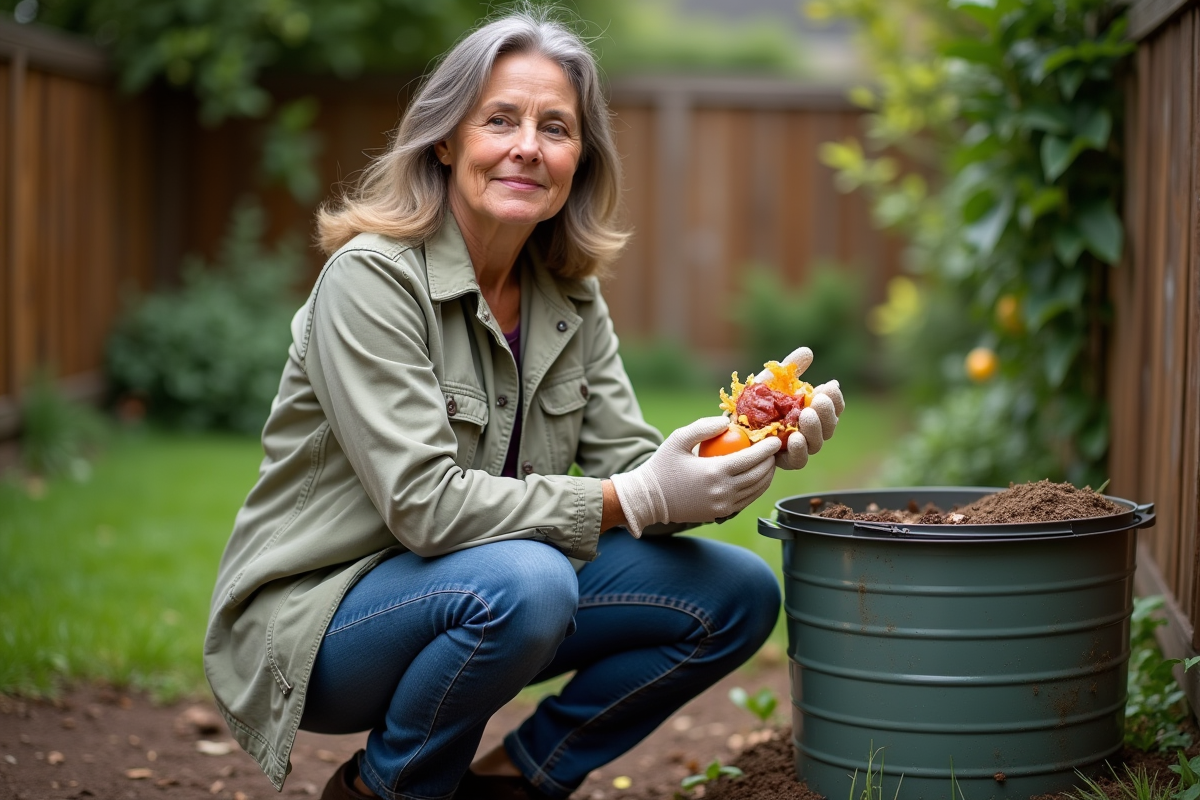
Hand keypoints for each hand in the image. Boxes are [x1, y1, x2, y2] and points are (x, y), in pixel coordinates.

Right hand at [609, 416, 779, 536]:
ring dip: (767, 476)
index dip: (767, 449)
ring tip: (768, 463)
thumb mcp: (678, 439)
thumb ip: (703, 427)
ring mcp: (723, 505)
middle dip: (771, 462)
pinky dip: (756, 489)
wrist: (649, 499)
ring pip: (756, 490)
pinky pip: (746, 500)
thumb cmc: (662, 465)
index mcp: (715, 471)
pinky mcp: (721, 514)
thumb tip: (727, 421)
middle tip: (773, 451)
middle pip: (758, 475)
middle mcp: (723, 491)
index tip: (775, 440)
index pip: (751, 458)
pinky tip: (756, 479)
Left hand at [754, 347, 844, 469]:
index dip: (835, 398)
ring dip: (815, 429)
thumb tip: (807, 352)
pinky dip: (799, 450)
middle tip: (819, 399)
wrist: (725, 424)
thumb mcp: (768, 381)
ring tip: (807, 414)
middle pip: (828, 426)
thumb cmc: (750, 402)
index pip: (831, 407)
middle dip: (827, 412)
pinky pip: (797, 461)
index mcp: (809, 410)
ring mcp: (796, 448)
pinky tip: (795, 439)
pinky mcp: (782, 461)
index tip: (831, 385)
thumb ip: (788, 369)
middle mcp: (807, 431)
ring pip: (816, 444)